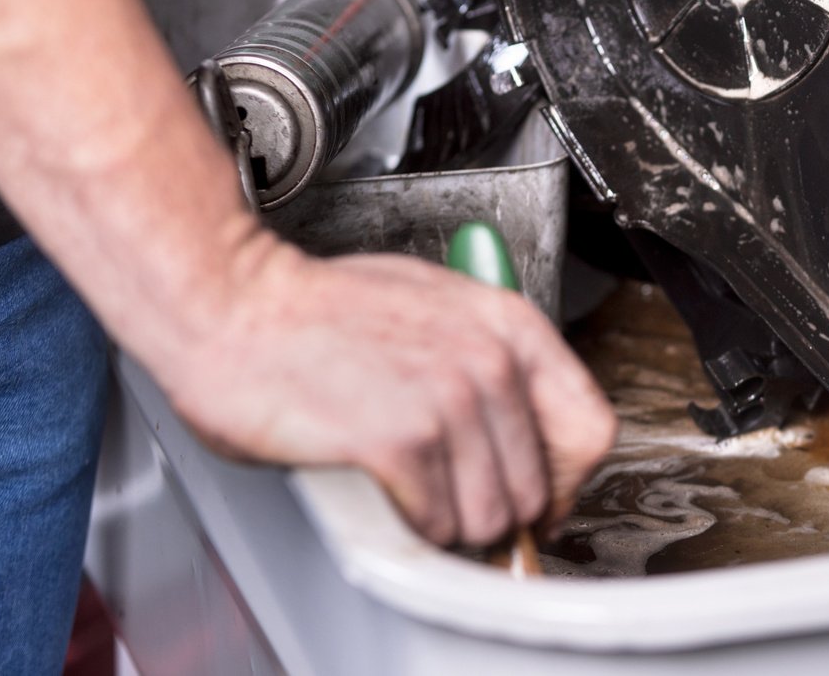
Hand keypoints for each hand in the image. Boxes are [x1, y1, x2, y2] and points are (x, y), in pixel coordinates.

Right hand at [162, 239, 616, 546]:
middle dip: (494, 507)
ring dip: (449, 521)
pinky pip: (435, 523)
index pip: (591, 429)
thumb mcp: (436, 308)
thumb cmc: (319, 309)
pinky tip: (383, 490)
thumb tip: (524, 429)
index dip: (562, 478)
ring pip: (488, 517)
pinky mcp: (399, 440)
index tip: (535, 493)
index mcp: (509, 326)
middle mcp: (490, 361)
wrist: (237, 305)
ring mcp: (448, 400)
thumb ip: (490, 361)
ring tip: (410, 490)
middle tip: (450, 497)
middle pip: (538, 489)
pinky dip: (408, 523)